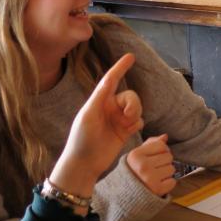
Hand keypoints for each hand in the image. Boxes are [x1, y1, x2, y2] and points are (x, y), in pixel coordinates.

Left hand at [49, 54, 142, 198]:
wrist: (85, 164)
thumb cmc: (81, 139)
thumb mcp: (88, 115)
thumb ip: (100, 97)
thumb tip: (108, 79)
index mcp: (99, 101)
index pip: (112, 80)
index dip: (121, 67)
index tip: (131, 56)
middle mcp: (110, 108)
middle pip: (130, 96)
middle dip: (133, 103)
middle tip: (128, 116)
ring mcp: (118, 120)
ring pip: (137, 108)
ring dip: (136, 114)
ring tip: (127, 125)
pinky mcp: (125, 132)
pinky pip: (139, 121)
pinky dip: (137, 124)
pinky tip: (129, 132)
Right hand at [127, 134, 176, 195]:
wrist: (124, 194)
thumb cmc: (133, 172)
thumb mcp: (136, 155)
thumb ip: (151, 144)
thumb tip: (165, 137)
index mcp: (136, 155)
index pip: (162, 145)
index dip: (162, 150)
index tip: (154, 157)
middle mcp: (142, 166)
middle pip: (169, 156)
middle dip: (164, 162)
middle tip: (154, 168)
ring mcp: (150, 178)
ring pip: (172, 169)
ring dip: (166, 173)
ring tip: (155, 176)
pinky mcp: (157, 189)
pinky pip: (173, 181)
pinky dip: (168, 183)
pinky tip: (157, 184)